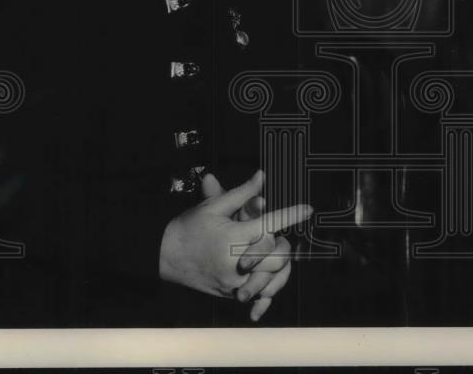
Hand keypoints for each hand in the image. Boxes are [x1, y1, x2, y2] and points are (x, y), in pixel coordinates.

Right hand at [159, 169, 312, 307]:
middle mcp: (237, 262)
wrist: (164, 256)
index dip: (292, 215)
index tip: (307, 209)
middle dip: (284, 243)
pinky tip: (271, 281)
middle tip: (278, 235)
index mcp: (234, 236)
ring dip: (279, 265)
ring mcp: (235, 281)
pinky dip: (269, 290)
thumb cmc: (189, 228)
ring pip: (273, 277)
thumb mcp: (213, 207)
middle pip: (277, 255)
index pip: (271, 224)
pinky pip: (260, 296)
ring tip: (275, 254)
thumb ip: (242, 193)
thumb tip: (262, 176)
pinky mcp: (231, 293)